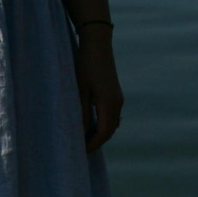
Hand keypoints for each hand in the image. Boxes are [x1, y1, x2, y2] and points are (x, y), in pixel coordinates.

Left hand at [74, 29, 123, 151]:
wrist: (97, 44)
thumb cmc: (85, 65)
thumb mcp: (79, 90)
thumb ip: (81, 112)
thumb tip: (81, 133)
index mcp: (109, 103)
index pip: (103, 133)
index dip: (92, 144)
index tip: (80, 152)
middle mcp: (117, 103)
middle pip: (109, 131)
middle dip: (96, 142)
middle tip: (80, 149)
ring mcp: (118, 98)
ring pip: (111, 123)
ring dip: (99, 133)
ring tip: (83, 139)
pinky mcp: (115, 93)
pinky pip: (111, 115)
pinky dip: (102, 124)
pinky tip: (89, 125)